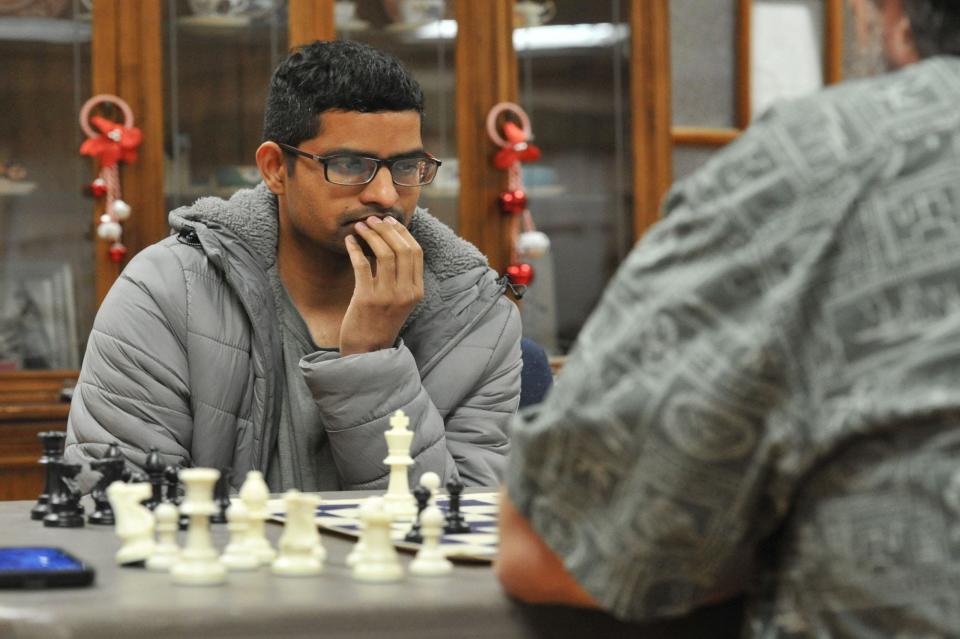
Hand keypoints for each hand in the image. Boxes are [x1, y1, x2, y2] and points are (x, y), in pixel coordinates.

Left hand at [340, 215, 423, 354]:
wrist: (367, 350)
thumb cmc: (380, 321)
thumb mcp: (400, 300)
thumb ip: (401, 277)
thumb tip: (393, 242)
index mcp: (416, 291)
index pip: (415, 252)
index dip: (402, 232)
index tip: (389, 222)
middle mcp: (405, 293)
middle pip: (402, 249)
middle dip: (387, 229)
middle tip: (373, 219)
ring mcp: (387, 296)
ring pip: (384, 254)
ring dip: (371, 235)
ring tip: (361, 226)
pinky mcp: (366, 299)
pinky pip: (362, 265)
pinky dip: (354, 248)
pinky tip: (349, 241)